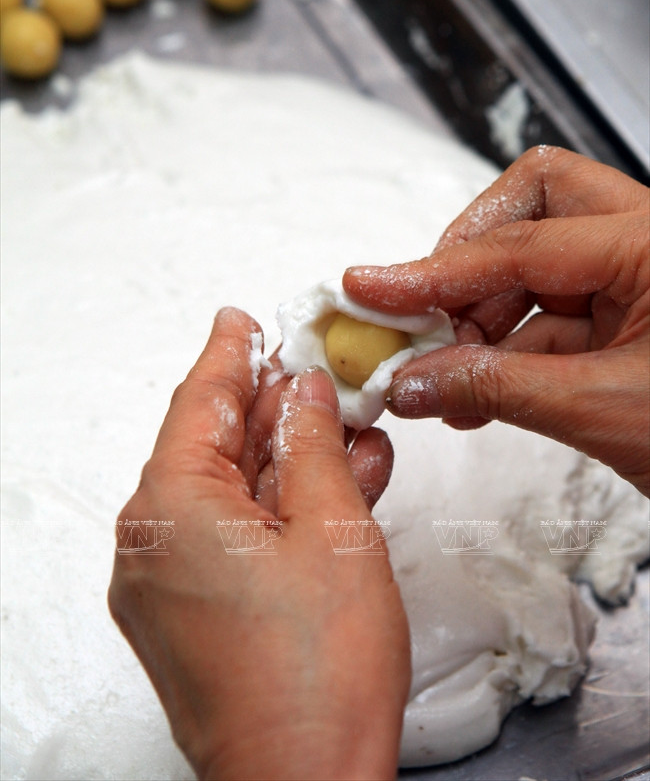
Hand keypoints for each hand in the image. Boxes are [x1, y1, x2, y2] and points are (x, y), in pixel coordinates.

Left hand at [108, 307, 409, 780]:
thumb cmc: (316, 676)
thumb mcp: (333, 527)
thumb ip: (314, 442)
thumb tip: (305, 393)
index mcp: (170, 505)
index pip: (201, 399)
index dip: (232, 353)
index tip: (243, 321)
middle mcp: (150, 540)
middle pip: (214, 445)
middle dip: (274, 410)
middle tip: (316, 375)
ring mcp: (165, 582)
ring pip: (230, 492)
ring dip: (288, 462)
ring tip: (346, 431)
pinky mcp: (188, 614)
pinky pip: (229, 536)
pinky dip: (276, 509)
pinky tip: (330, 487)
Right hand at [343, 147, 649, 495]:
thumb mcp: (607, 413)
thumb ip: (497, 389)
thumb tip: (415, 380)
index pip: (520, 245)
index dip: (433, 270)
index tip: (370, 287)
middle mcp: (646, 244)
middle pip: (533, 204)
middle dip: (469, 256)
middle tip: (425, 312)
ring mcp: (637, 279)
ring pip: (535, 267)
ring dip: (482, 319)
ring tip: (443, 376)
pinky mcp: (628, 318)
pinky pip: (551, 317)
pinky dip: (507, 352)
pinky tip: (475, 392)